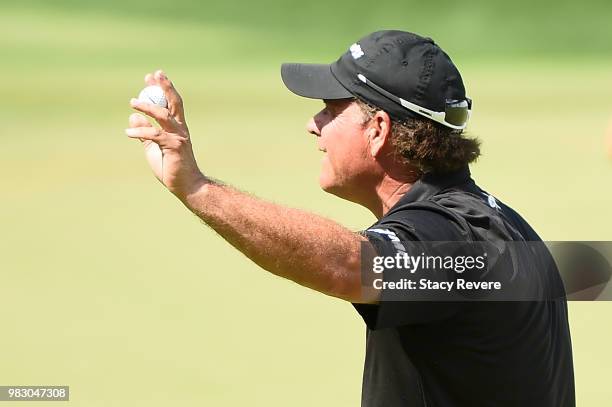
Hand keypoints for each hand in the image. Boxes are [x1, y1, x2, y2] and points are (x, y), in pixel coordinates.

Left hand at [126, 70, 204, 198]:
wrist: (187, 185)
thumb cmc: (173, 167)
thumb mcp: (153, 147)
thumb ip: (145, 132)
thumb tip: (134, 117)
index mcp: (178, 127)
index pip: (171, 103)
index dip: (163, 88)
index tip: (152, 76)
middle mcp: (180, 129)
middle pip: (173, 102)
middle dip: (164, 87)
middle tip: (152, 75)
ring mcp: (178, 137)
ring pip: (163, 115)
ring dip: (148, 106)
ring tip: (132, 102)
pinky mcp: (174, 147)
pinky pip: (155, 135)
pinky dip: (140, 132)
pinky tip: (128, 133)